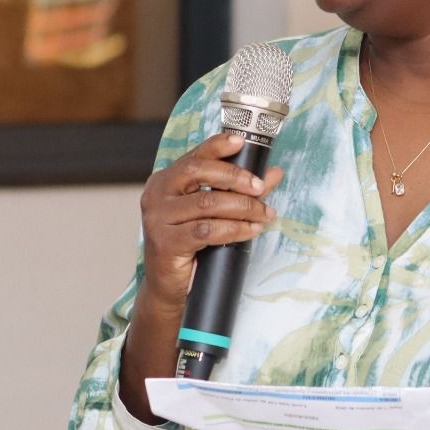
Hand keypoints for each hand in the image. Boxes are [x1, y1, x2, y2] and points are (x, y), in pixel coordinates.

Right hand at [137, 133, 284, 308]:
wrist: (170, 287)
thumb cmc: (191, 244)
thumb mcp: (214, 212)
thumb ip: (241, 190)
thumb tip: (273, 172)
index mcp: (165, 181)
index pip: (194, 156)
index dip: (218, 146)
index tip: (242, 142)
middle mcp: (156, 195)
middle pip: (199, 172)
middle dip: (236, 177)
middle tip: (261, 187)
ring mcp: (157, 219)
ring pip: (207, 204)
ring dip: (243, 207)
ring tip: (264, 214)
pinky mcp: (166, 243)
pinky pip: (206, 230)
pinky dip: (234, 229)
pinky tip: (251, 230)